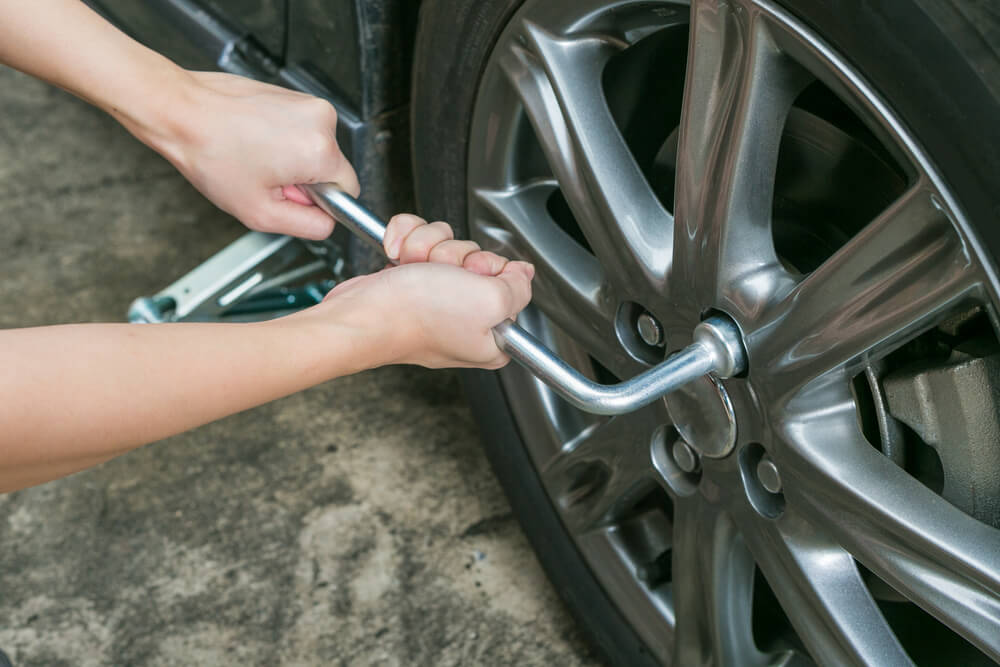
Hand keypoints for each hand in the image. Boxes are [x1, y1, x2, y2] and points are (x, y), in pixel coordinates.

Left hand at [151, 72, 358, 239]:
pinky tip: (254, 141)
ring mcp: (308, 102)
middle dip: (303, 180)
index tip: (291, 196)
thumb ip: (308, 226)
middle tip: (265, 178)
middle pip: (331, 168)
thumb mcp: (261, 213)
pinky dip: (282, 140)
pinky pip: (302, 131)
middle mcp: (322, 119)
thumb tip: (327, 223)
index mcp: (320, 150)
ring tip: (255, 157)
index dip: (320, 202)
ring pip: (316, 149)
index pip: (349, 190)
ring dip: (291, 160)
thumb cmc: (211, 153)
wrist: (182, 111)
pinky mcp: (294, 95)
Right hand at [316, 214, 533, 368]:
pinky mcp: (409, 280)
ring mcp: (435, 299)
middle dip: (456, 255)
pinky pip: (418, 240)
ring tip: (414, 268)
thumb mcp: (491, 301)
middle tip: (442, 274)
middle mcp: (465, 319)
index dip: (494, 272)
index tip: (477, 277)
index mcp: (491, 336)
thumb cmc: (417, 317)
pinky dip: (405, 240)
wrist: (361, 315)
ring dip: (427, 247)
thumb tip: (523, 274)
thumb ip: (518, 287)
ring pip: (447, 246)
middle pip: (478, 260)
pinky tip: (397, 258)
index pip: (511, 284)